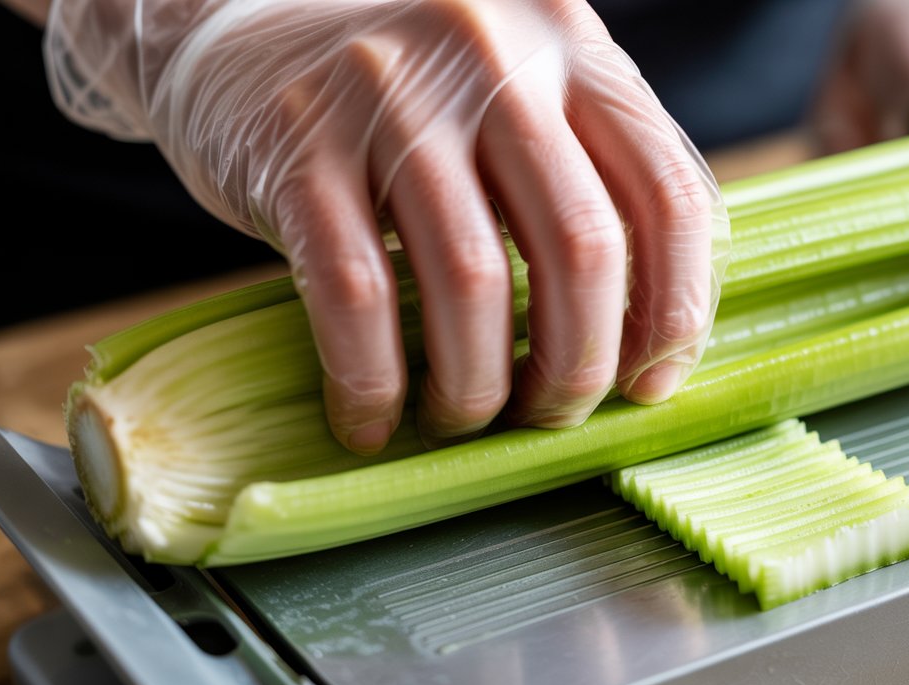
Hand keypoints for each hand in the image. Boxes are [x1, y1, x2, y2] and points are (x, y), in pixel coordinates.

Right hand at [46, 0, 727, 452]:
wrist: (233, 18)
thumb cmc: (407, 90)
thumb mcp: (519, 90)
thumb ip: (591, 170)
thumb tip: (655, 331)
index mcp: (571, 44)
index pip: (668, 193)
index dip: (675, 310)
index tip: (651, 384)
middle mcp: (492, 57)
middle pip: (582, 244)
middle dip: (579, 365)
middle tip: (553, 414)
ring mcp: (391, 95)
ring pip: (472, 281)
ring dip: (478, 387)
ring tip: (465, 418)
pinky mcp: (298, 146)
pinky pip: (356, 294)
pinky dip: (372, 381)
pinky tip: (372, 420)